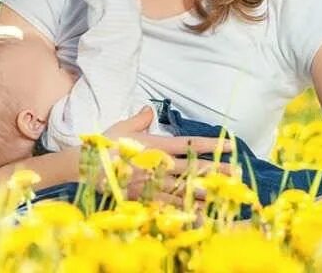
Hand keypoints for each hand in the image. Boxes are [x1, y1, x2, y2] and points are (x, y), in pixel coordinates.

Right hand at [103, 106, 238, 209]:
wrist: (85, 168)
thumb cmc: (104, 146)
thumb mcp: (121, 127)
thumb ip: (139, 119)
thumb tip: (149, 109)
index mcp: (154, 145)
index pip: (188, 144)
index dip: (209, 144)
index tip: (228, 144)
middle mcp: (157, 164)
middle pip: (192, 167)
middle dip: (216, 169)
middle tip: (236, 173)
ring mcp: (152, 183)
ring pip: (185, 187)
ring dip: (206, 189)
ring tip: (225, 192)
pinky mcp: (146, 197)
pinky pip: (170, 204)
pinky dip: (186, 208)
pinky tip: (201, 211)